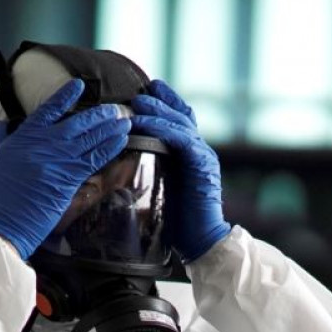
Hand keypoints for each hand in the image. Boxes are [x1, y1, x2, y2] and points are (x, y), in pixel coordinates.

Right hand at [0, 79, 130, 259]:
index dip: (66, 95)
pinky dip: (110, 148)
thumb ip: (4, 138)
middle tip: (115, 109)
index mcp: (26, 135)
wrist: (4, 219)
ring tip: (125, 121)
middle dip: (99, 114)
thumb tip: (3, 123)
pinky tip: (121, 141)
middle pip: (78, 122)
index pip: (49, 109)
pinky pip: (95, 159)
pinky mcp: (70, 178)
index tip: (79, 85)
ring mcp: (60, 159)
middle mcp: (46, 143)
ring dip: (111, 129)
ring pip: (91, 138)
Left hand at [130, 79, 230, 261]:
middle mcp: (199, 151)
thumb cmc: (179, 220)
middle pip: (182, 116)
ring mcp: (203, 157)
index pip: (180, 121)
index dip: (166, 103)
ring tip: (138, 103)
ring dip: (158, 112)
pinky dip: (164, 131)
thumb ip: (155, 169)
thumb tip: (129, 160)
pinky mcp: (202, 167)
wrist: (202, 241)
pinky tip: (146, 125)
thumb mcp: (163, 187)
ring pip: (181, 125)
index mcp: (190, 155)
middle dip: (161, 101)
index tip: (149, 89)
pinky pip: (182, 141)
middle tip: (140, 91)